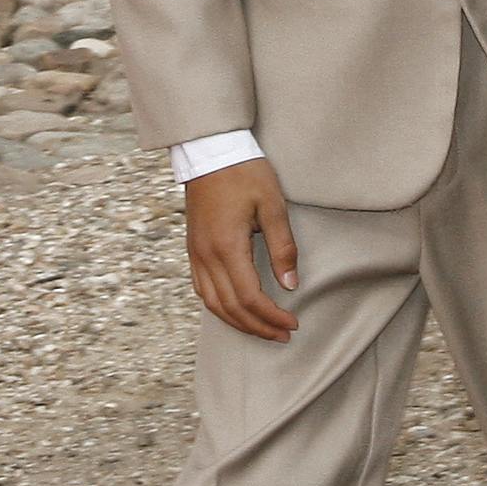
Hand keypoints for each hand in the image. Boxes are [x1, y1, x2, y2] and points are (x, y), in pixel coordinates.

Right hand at [182, 160, 299, 338]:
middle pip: (231, 307)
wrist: (210, 151)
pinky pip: (202, 289)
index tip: (293, 322)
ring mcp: (196, 254)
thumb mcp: (272, 205)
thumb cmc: (244, 173)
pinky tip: (235, 311)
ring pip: (213, 304)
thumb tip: (290, 284)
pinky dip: (220, 308)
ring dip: (238, 322)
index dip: (272, 316)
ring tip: (262, 330)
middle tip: (283, 334)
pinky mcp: (193, 249)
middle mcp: (207, 255)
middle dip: (258, 327)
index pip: (250, 297)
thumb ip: (282, 247)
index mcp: (227, 246)